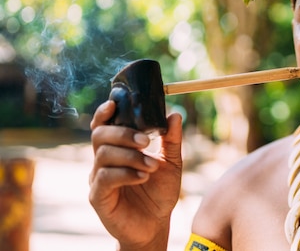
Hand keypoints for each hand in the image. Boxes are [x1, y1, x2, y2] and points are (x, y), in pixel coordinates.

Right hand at [89, 100, 182, 250]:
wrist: (156, 224)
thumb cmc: (160, 191)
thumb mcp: (172, 162)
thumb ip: (172, 139)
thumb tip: (175, 114)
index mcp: (117, 148)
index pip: (103, 125)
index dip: (104, 112)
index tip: (115, 104)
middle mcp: (103, 161)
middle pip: (100, 135)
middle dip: (123, 134)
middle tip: (147, 141)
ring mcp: (97, 178)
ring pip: (103, 155)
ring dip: (131, 156)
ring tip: (152, 166)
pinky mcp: (98, 197)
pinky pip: (105, 178)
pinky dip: (126, 174)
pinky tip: (143, 177)